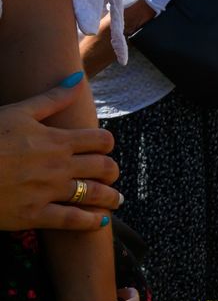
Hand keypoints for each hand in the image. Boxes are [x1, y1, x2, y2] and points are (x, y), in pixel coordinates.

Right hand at [0, 84, 120, 230]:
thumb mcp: (19, 112)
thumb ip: (53, 98)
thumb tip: (79, 78)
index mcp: (58, 140)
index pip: (102, 141)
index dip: (107, 145)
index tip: (105, 149)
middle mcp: (59, 166)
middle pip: (104, 167)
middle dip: (112, 171)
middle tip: (112, 175)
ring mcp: (48, 191)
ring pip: (94, 194)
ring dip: (110, 197)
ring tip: (116, 200)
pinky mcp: (33, 215)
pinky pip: (72, 220)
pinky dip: (91, 222)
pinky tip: (101, 222)